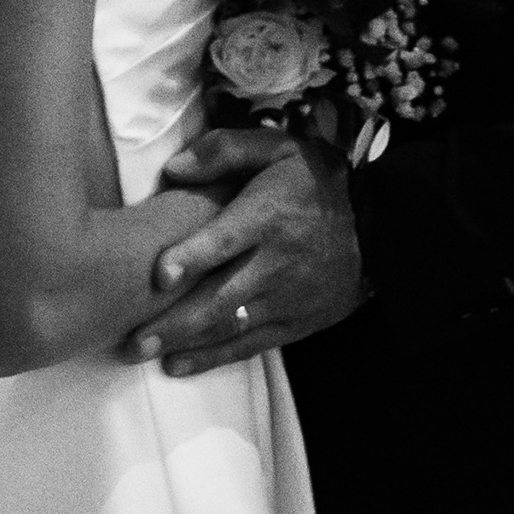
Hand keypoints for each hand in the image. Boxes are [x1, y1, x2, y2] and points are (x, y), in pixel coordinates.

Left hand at [134, 129, 364, 376]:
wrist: (382, 226)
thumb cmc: (317, 183)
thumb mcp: (279, 148)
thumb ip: (226, 150)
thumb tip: (172, 169)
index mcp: (269, 217)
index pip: (227, 240)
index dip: (193, 256)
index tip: (160, 274)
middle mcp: (277, 264)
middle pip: (220, 298)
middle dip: (174, 321)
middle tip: (130, 339)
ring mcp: (287, 299)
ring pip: (230, 327)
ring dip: (184, 343)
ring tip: (141, 354)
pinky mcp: (297, 323)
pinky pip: (251, 345)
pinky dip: (214, 358)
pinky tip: (178, 365)